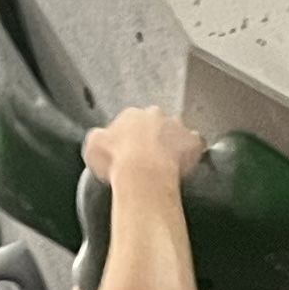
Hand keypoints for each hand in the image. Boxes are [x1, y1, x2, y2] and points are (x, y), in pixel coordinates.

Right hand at [84, 106, 200, 187]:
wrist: (143, 175)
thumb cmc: (117, 162)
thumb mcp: (93, 148)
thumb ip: (98, 138)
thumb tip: (100, 138)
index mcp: (130, 115)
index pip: (132, 121)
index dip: (132, 137)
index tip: (130, 151)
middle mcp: (155, 115)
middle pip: (156, 122)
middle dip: (154, 136)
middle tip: (149, 157)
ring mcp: (177, 126)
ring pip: (177, 131)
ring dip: (173, 142)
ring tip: (167, 163)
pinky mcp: (193, 141)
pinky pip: (195, 144)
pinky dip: (192, 152)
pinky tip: (185, 165)